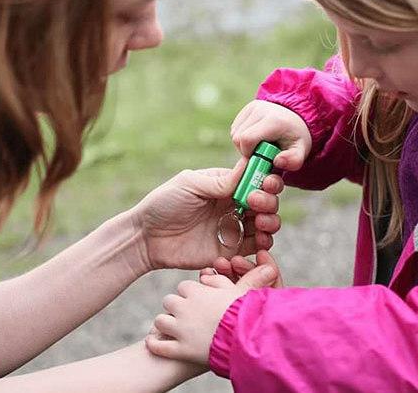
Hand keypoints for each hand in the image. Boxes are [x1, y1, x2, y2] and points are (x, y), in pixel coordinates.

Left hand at [133, 160, 284, 270]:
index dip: (266, 180)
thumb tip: (248, 167)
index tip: (265, 184)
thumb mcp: (190, 185)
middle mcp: (233, 205)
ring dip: (270, 222)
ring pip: (265, 224)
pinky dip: (262, 244)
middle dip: (269, 201)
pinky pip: (254, 248)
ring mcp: (232, 228)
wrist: (146, 238)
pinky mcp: (229, 251)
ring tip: (260, 224)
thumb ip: (219, 181)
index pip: (254, 179)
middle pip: (265, 201)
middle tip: (255, 204)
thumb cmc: (163, 204)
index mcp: (225, 185)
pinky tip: (258, 241)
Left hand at [146, 251, 281, 364]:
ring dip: (165, 324)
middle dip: (176, 307)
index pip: (185, 287)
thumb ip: (230, 280)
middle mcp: (183, 307)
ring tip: (173, 329)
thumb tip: (223, 270)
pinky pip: (157, 345)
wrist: (245, 341)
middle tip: (185, 315)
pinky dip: (154, 344)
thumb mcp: (239, 293)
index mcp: (196, 291)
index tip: (197, 299)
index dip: (191, 293)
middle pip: (169, 301)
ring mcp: (179, 329)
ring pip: (160, 321)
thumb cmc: (246, 315)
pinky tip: (155, 343)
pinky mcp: (177, 350)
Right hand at [231, 100, 311, 170]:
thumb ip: (293, 160)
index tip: (259, 158)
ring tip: (259, 145)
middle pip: (238, 137)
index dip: (248, 153)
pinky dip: (242, 137)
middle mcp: (260, 109)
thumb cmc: (296, 139)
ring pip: (234, 133)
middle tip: (260, 153)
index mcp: (273, 121)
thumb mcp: (300, 152)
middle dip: (245, 150)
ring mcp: (253, 106)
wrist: (297, 120)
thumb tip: (278, 161)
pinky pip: (235, 128)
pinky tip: (256, 138)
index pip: (247, 139)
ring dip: (243, 144)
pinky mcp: (247, 107)